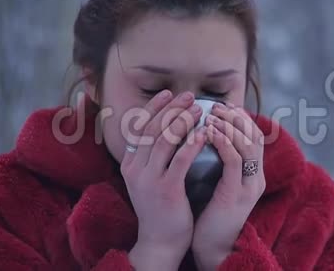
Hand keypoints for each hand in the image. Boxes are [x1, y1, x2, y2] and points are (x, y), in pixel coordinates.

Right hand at [121, 90, 204, 269]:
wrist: (160, 240)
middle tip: (190, 96)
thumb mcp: (150, 178)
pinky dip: (191, 144)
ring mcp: (148, 180)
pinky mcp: (166, 190)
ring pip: (163, 140)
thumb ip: (155, 155)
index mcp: (130, 164)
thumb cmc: (162, 206)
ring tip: (199, 110)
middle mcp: (135, 169)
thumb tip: (170, 126)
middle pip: (151, 128)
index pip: (138, 126)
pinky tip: (204, 133)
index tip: (169, 93)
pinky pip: (179, 161)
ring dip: (182, 121)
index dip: (154, 107)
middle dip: (171, 108)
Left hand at [192, 103, 265, 269]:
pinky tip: (208, 132)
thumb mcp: (217, 184)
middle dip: (237, 117)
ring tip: (211, 114)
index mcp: (253, 174)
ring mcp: (249, 186)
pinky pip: (234, 161)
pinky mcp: (236, 194)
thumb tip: (204, 136)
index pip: (255, 137)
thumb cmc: (207, 213)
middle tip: (217, 105)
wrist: (211, 246)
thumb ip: (217, 163)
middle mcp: (256, 178)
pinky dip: (222, 142)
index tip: (224, 105)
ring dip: (230, 126)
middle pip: (255, 137)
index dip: (242, 118)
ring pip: (247, 145)